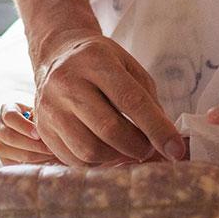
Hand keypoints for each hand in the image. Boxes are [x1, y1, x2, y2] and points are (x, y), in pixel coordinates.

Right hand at [0, 102, 55, 165]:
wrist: (29, 131)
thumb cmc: (36, 119)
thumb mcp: (36, 112)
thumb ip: (37, 118)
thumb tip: (46, 128)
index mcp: (6, 109)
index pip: (10, 117)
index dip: (24, 126)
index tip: (38, 134)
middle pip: (11, 137)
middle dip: (33, 144)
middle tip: (49, 148)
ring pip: (14, 152)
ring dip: (35, 155)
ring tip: (50, 154)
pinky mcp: (2, 159)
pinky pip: (16, 164)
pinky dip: (32, 163)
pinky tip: (44, 160)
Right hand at [33, 33, 184, 165]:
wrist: (57, 55)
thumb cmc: (99, 62)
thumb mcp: (128, 66)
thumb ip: (148, 99)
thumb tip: (166, 140)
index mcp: (95, 60)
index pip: (131, 100)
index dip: (157, 128)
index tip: (175, 149)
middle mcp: (67, 82)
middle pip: (109, 129)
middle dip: (138, 147)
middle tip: (149, 148)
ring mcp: (50, 107)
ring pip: (90, 150)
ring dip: (117, 158)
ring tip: (127, 148)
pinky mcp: (43, 129)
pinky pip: (74, 160)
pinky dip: (97, 162)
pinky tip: (106, 149)